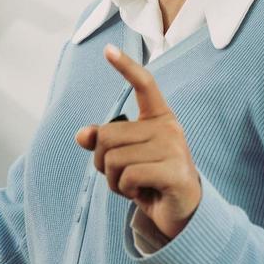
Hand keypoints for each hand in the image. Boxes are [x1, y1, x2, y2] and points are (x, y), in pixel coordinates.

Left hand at [74, 44, 201, 239]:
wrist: (180, 213)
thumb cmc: (149, 179)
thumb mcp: (123, 157)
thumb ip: (102, 142)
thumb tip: (82, 135)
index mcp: (159, 117)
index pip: (145, 85)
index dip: (126, 67)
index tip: (108, 50)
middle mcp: (169, 127)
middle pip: (108, 135)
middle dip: (103, 161)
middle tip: (123, 175)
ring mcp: (175, 148)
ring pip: (113, 158)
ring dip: (114, 180)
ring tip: (134, 185)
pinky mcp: (175, 172)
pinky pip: (127, 176)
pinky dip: (124, 190)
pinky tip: (142, 193)